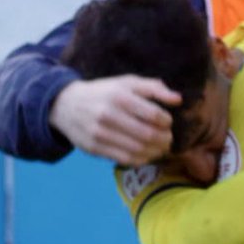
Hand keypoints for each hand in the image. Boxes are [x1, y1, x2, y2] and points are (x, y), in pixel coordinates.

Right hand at [49, 75, 178, 164]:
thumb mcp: (127, 83)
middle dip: (165, 139)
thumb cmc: (104, 93)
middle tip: (168, 138)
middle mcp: (108, 115)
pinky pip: (125, 159)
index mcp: (119, 97)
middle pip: (148, 135)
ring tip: (160, 147)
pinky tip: (146, 154)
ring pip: (138, 150)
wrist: (65, 105)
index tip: (167, 122)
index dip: (167, 121)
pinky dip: (142, 159)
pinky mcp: (94, 148)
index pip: (153, 115)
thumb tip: (178, 99)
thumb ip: (154, 88)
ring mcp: (99, 133)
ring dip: (156, 151)